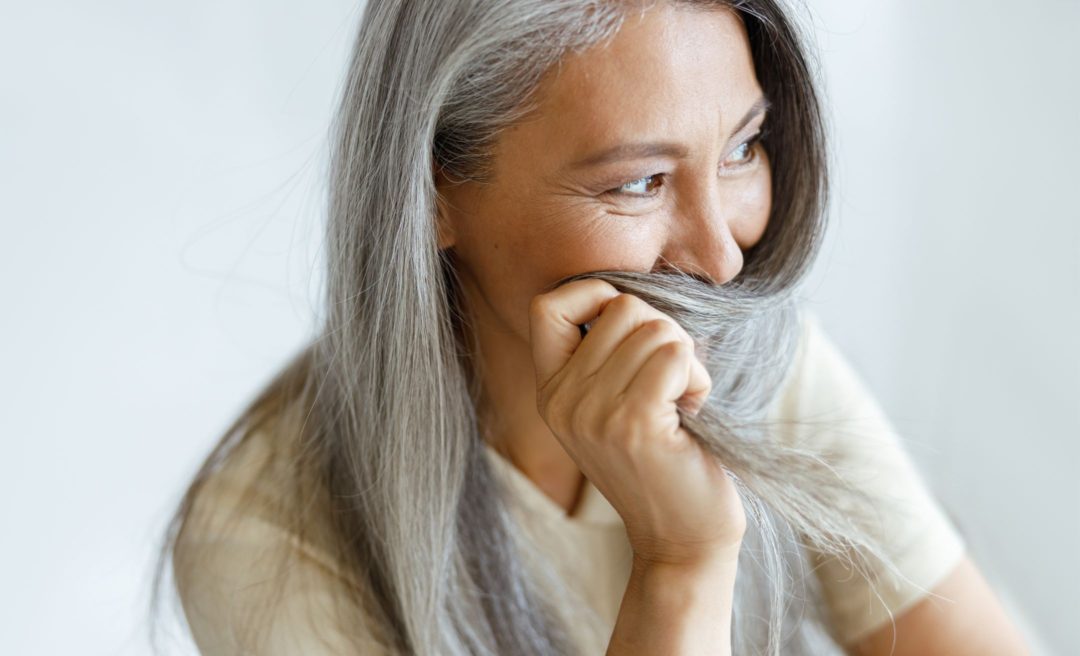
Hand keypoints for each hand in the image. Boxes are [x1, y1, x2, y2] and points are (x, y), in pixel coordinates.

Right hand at [529, 278, 745, 567]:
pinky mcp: (634, 425)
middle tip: (669, 385)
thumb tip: (631, 290)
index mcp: (551, 391)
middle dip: (664, 333)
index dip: (595, 295)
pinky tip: (691, 413)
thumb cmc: (664, 460)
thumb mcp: (613, 404)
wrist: (682, 538)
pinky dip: (699, 379)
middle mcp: (561, 401)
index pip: (549, 305)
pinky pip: (677, 355)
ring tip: (679, 404)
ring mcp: (594, 414)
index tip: (631, 330)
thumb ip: (608, 353)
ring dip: (687, 361)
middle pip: (622, 306)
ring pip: (656, 327)